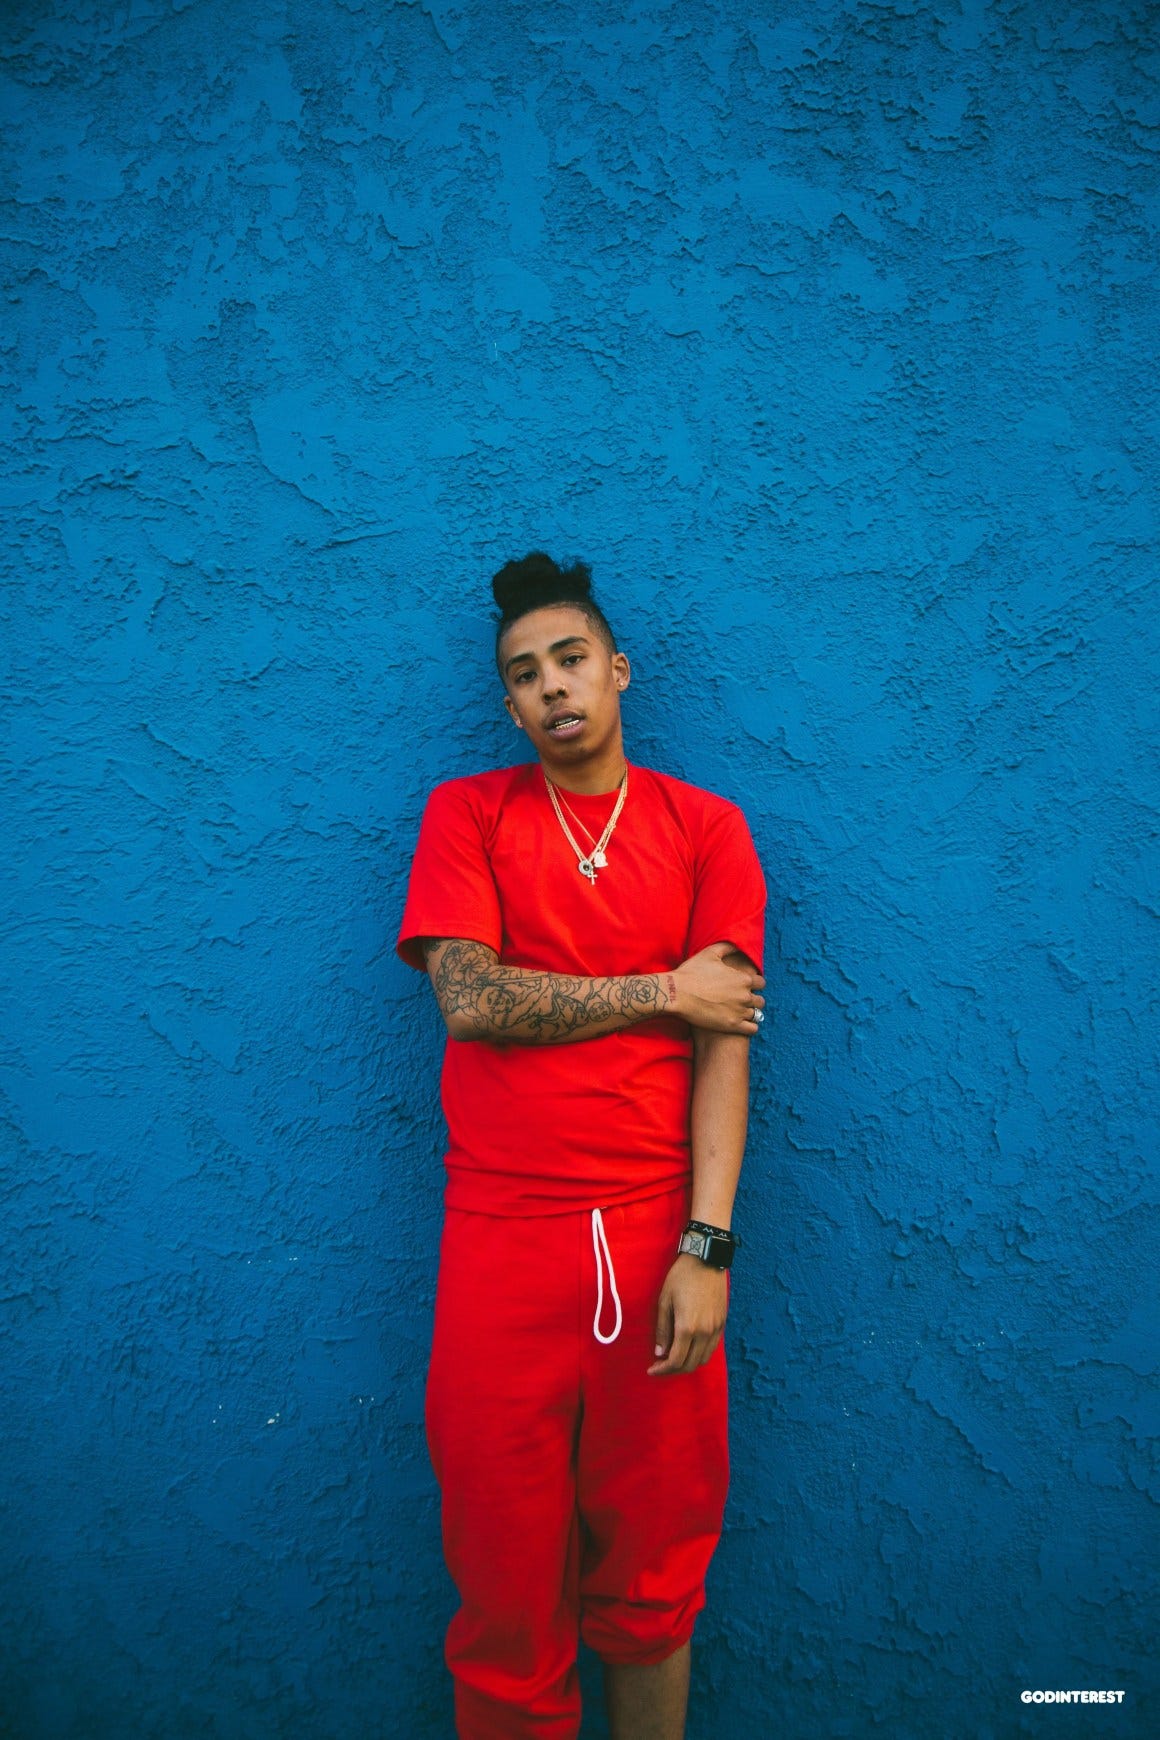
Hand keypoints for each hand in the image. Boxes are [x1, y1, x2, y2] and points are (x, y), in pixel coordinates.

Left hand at [648, 1255, 728, 1375]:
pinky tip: (689, 1347)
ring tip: (674, 1358)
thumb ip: (662, 1329)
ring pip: (703, 1359)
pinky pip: (712, 1348)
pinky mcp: (722, 1323)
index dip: (663, 1370)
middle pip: (690, 1364)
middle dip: (674, 1370)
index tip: (652, 1370)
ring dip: (688, 1363)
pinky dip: (700, 1354)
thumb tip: (660, 1352)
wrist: (706, 1260)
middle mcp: (704, 1332)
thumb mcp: (664, 1301)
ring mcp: (716, 1328)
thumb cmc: (681, 1277)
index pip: (676, 1361)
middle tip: (661, 1366)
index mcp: (687, 1328)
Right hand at [670, 942, 764, 1033]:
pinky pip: (752, 1029)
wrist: (676, 994)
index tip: (747, 986)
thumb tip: (738, 946)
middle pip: (760, 1000)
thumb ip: (728, 947)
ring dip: (750, 1013)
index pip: (761, 983)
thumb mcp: (710, 953)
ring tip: (740, 1013)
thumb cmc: (691, 972)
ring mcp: (740, 1012)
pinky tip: (742, 1024)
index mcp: (743, 978)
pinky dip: (750, 1027)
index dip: (755, 984)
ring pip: (757, 1015)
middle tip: (742, 1001)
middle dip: (753, 1000)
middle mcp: (745, 995)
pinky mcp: (732, 1026)